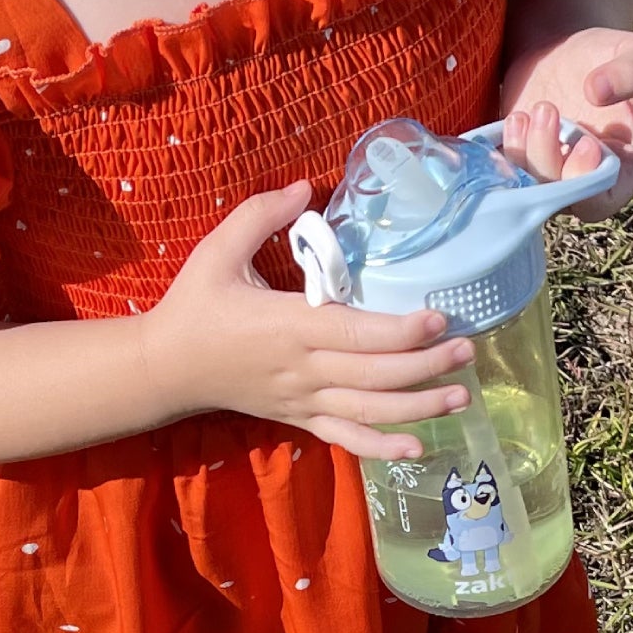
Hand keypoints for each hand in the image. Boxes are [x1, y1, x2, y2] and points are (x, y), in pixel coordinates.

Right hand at [142, 181, 475, 459]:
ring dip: (418, 408)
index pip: (355, 332)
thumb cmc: (194, 304)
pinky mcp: (298, 418)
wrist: (163, 368)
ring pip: (368, 411)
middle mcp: (302, 370)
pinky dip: (382, 446)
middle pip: (374, 374)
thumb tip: (305, 185)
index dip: (400, 330)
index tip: (437, 318)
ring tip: (461, 396)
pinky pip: (346, 437)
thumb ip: (260, 215)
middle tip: (468, 349)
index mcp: (287, 326)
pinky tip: (417, 446)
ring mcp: (302, 400)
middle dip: (426, 366)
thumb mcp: (218, 250)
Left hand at [498, 27, 632, 219]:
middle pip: (558, 197)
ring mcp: (547, 169)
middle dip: (547, 160)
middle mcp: (583, 176)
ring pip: (525, 187)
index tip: (586, 142)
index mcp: (625, 165)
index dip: (589, 180)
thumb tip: (598, 93)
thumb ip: (632, 71)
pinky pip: (501, 172)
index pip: (603, 200)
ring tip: (523, 113)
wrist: (565, 47)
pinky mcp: (518, 156)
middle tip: (547, 109)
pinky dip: (497, 156)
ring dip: (521, 155)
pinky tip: (510, 121)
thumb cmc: (609, 55)